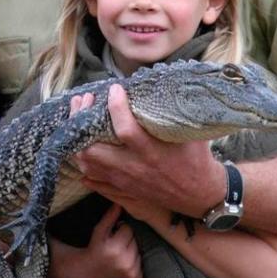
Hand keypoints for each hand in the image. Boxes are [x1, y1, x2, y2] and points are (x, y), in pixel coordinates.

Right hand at [48, 204, 141, 277]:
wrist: (88, 273)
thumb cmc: (94, 248)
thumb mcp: (99, 231)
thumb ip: (110, 217)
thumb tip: (120, 203)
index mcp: (114, 249)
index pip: (128, 229)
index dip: (120, 230)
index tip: (113, 235)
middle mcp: (124, 263)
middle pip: (135, 240)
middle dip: (127, 240)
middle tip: (116, 245)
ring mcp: (131, 273)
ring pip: (140, 251)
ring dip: (132, 251)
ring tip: (119, 254)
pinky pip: (142, 264)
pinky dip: (135, 262)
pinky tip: (124, 263)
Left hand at [75, 84, 224, 217]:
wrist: (199, 195)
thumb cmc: (196, 159)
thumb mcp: (191, 132)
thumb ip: (175, 111)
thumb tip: (166, 83)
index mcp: (151, 152)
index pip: (125, 129)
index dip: (115, 106)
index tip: (114, 89)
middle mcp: (133, 167)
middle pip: (93, 149)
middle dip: (81, 121)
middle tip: (84, 101)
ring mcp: (124, 180)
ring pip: (87, 164)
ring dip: (77, 140)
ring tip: (77, 120)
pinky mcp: (122, 189)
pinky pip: (92, 179)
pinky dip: (83, 163)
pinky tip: (80, 147)